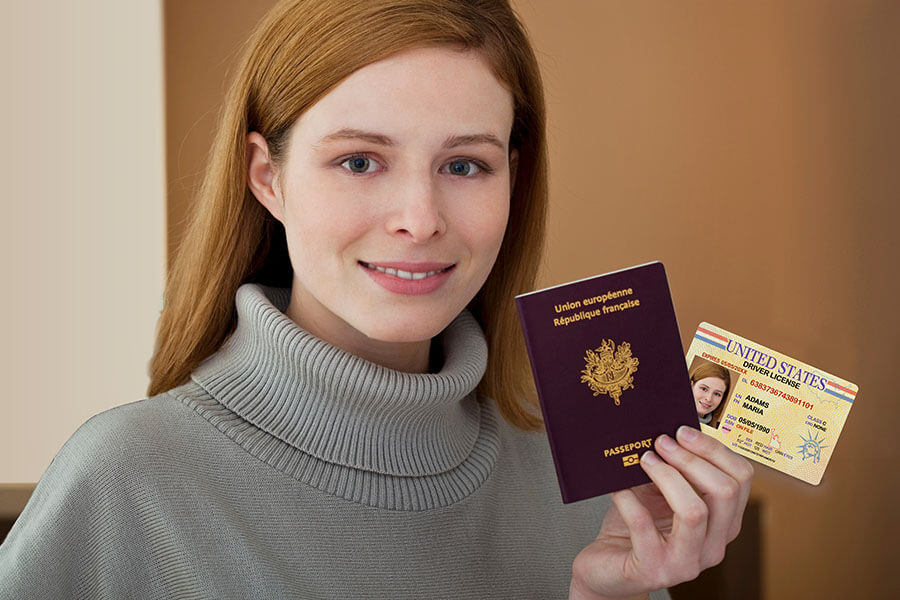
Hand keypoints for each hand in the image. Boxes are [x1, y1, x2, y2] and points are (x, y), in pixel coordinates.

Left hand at [568, 425, 753, 599]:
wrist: (608, 568)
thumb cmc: (636, 526)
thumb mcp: (660, 492)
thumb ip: (672, 468)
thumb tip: (668, 429)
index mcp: (724, 523)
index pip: (741, 478)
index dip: (714, 448)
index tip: (682, 431)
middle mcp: (713, 546)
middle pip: (725, 492)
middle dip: (691, 458)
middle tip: (661, 442)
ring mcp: (686, 562)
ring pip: (694, 511)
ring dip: (668, 477)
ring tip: (645, 460)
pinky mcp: (654, 570)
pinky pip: (644, 526)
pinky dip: (629, 499)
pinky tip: (618, 487)